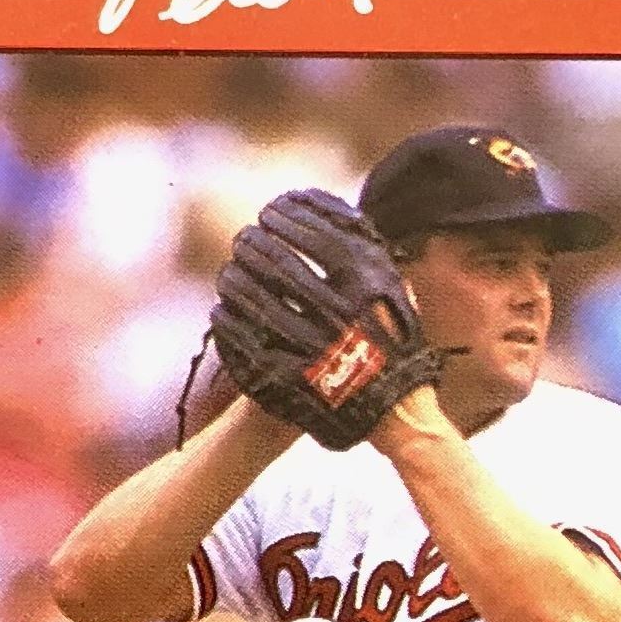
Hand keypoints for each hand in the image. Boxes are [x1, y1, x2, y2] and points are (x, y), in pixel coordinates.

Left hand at [211, 190, 443, 450]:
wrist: (396, 414)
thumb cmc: (395, 346)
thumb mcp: (396, 291)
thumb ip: (368, 249)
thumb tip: (331, 207)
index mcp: (367, 286)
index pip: (314, 232)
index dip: (286, 216)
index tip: (271, 211)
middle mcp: (338, 313)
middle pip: (276, 261)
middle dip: (254, 243)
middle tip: (245, 239)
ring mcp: (310, 348)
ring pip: (252, 297)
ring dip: (234, 278)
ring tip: (230, 272)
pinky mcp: (286, 380)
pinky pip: (241, 339)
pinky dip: (227, 319)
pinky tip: (224, 310)